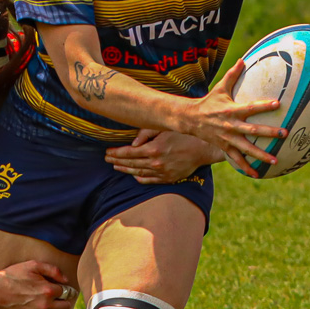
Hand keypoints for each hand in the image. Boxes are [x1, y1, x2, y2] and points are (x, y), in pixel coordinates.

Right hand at [0, 261, 76, 308]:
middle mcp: (45, 305)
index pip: (66, 291)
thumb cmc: (13, 275)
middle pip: (65, 307)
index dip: (63, 288)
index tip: (60, 287)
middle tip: (55, 296)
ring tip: (49, 306)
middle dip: (62, 300)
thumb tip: (66, 280)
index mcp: (48, 290)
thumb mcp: (33, 265)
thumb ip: (53, 270)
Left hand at [105, 129, 220, 183]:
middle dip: (117, 161)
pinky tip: (133, 174)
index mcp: (154, 149)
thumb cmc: (183, 134)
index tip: (107, 152)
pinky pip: (149, 180)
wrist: (203, 148)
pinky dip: (139, 178)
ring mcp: (162, 173)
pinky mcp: (168, 179)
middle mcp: (156, 163)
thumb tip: (133, 144)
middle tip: (107, 159)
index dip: (116, 153)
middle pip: (131, 163)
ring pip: (138, 173)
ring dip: (125, 169)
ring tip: (115, 166)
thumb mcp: (164, 128)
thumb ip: (146, 133)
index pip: (129, 153)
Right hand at [183, 59, 287, 177]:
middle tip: (285, 134)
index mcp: (231, 110)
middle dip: (269, 133)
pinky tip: (258, 174)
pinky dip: (246, 167)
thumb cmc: (209, 102)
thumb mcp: (220, 88)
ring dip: (261, 155)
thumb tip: (243, 59)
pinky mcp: (224, 147)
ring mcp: (227, 138)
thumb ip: (233, 74)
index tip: (278, 103)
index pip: (250, 107)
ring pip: (246, 149)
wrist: (190, 119)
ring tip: (275, 160)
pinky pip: (236, 159)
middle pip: (252, 131)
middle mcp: (230, 126)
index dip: (264, 105)